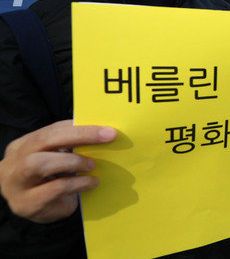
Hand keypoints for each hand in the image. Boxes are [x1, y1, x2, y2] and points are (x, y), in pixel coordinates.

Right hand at [0, 120, 116, 223]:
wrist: (39, 211)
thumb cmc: (52, 179)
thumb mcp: (58, 159)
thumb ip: (70, 146)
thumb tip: (102, 133)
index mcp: (22, 146)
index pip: (51, 130)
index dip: (79, 128)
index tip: (107, 130)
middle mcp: (13, 162)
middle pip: (42, 141)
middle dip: (78, 136)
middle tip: (107, 138)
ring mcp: (15, 184)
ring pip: (39, 163)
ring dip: (73, 161)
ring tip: (92, 165)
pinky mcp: (26, 204)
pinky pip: (55, 188)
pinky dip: (78, 183)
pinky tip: (91, 183)